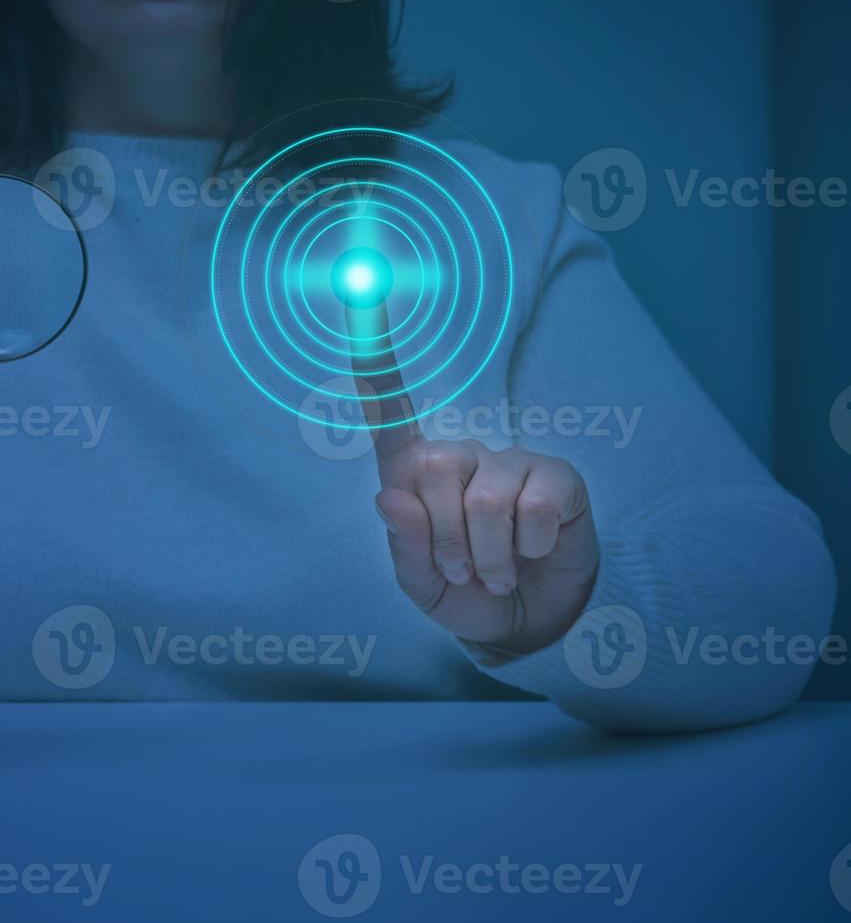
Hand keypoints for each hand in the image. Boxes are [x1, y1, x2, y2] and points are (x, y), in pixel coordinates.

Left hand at [350, 309, 599, 655]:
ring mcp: (511, 460)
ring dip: (487, 555)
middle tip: (462, 572)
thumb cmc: (466, 593)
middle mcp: (461, 457)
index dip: (376, 367)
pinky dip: (529, 545)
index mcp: (415, 478)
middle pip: (435, 470)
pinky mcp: (557, 476)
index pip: (390, 420)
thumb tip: (387, 496)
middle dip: (445, 539)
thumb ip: (403, 547)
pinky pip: (535, 504)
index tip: (365, 300)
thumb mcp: (422, 585)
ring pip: (486, 497)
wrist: (530, 622)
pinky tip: (533, 551)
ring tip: (494, 573)